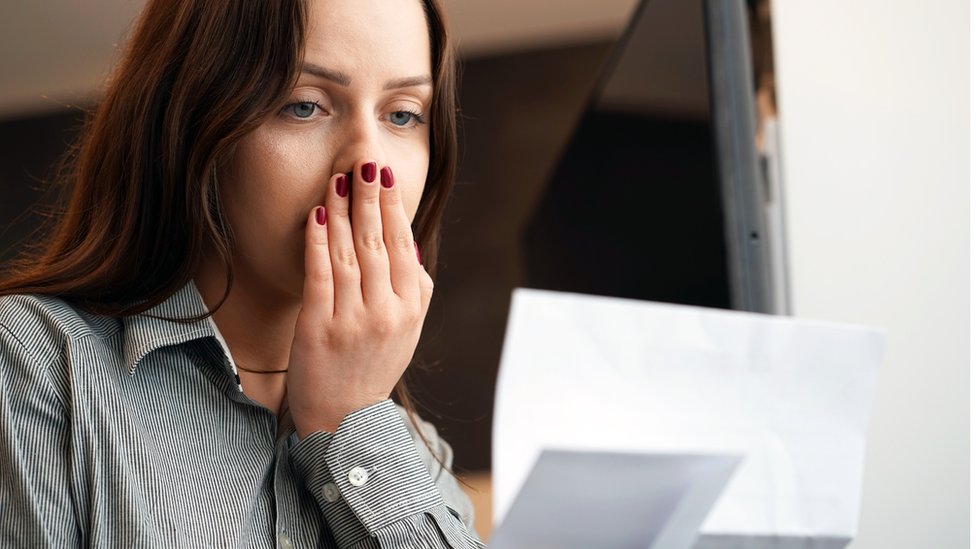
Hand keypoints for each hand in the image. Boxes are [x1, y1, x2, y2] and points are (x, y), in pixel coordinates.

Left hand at [287, 160, 432, 436]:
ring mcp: (352, 320)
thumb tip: (410, 239)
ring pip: (349, 253)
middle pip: (378, 242)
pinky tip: (317, 214)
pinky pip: (320, 274)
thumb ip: (414, 286)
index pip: (405, 245)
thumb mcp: (409, 328)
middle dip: (369, 198)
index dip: (394, 207)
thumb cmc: (375, 365)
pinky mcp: (319, 327)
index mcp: (412, 307)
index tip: (384, 176)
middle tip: (363, 162)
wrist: (345, 418)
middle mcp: (387, 312)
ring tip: (337, 179)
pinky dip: (318, 241)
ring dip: (342, 210)